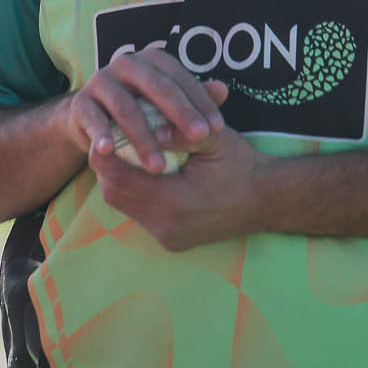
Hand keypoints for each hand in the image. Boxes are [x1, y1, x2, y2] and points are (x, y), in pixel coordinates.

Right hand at [67, 42, 227, 173]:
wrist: (94, 119)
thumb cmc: (142, 109)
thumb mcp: (169, 104)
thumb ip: (194, 97)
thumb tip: (224, 90)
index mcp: (152, 59)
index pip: (180, 77)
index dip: (200, 101)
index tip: (216, 127)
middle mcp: (126, 64)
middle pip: (157, 87)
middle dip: (180, 114)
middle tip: (199, 138)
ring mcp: (101, 81)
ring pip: (126, 107)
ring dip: (143, 138)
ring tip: (159, 166)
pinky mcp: (81, 103)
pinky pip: (92, 119)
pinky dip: (100, 134)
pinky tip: (109, 151)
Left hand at [89, 123, 267, 251]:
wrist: (267, 200)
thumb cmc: (242, 165)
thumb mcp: (214, 138)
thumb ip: (180, 131)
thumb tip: (148, 127)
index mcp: (174, 201)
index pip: (119, 179)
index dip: (104, 155)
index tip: (101, 132)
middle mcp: (167, 226)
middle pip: (114, 194)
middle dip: (107, 166)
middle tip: (107, 139)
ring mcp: (169, 237)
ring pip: (124, 206)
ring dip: (119, 180)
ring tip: (123, 152)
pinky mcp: (172, 241)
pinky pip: (140, 214)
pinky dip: (135, 192)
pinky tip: (142, 172)